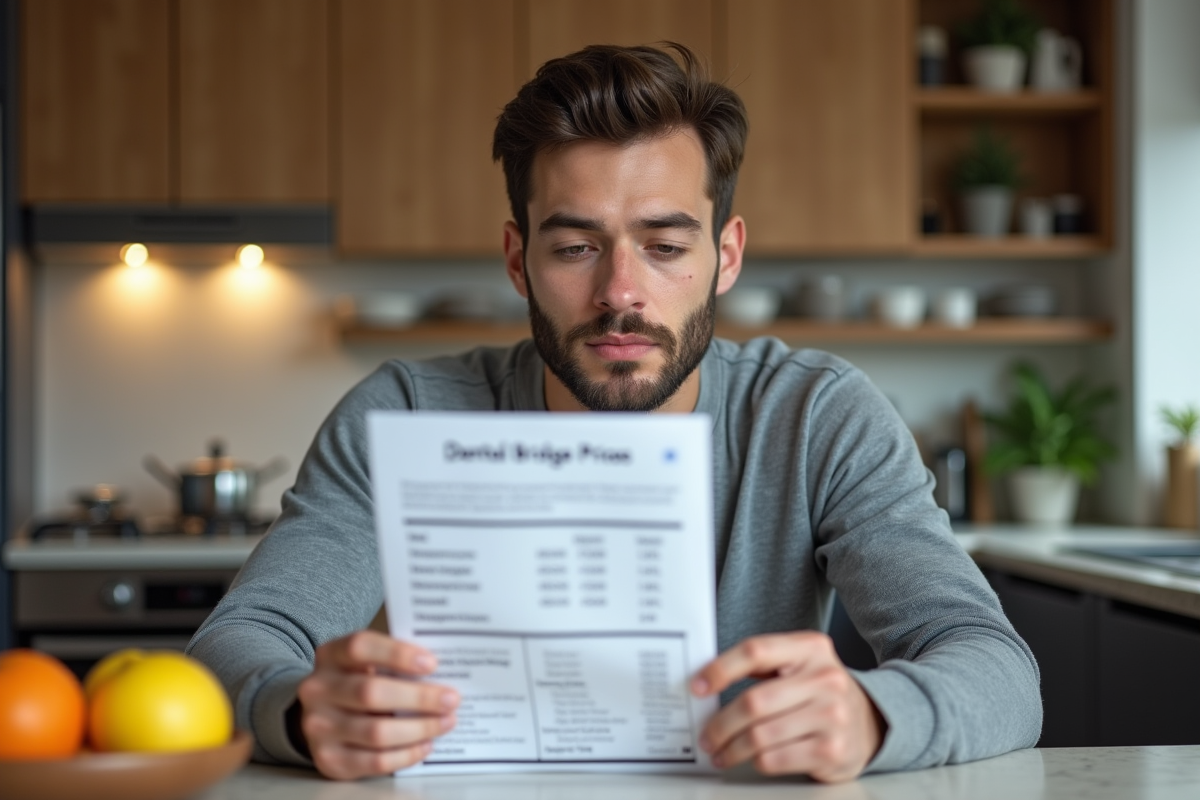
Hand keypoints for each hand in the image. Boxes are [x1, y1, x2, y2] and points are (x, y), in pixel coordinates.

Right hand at [296, 630, 459, 779]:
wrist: (317, 717)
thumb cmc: (355, 682)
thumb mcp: (364, 662)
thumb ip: (393, 661)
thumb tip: (442, 672)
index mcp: (330, 655)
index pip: (360, 647)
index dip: (397, 654)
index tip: (432, 663)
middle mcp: (317, 690)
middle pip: (371, 693)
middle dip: (419, 697)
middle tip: (451, 699)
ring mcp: (319, 727)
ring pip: (376, 732)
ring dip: (419, 728)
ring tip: (446, 722)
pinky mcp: (329, 760)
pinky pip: (375, 761)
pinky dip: (407, 754)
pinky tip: (426, 744)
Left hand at [691, 631, 883, 781]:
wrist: (872, 723)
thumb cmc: (821, 693)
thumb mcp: (801, 665)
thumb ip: (763, 667)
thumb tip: (706, 683)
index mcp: (811, 648)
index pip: (756, 651)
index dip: (720, 669)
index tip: (697, 687)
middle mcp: (825, 678)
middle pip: (754, 701)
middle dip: (720, 723)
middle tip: (706, 736)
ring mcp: (832, 715)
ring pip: (760, 735)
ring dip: (731, 748)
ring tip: (720, 752)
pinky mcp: (833, 750)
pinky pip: (775, 759)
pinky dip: (754, 762)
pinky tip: (748, 761)